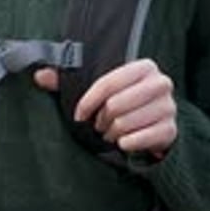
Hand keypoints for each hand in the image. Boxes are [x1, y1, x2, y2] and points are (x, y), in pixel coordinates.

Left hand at [34, 58, 176, 154]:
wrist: (157, 122)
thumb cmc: (123, 102)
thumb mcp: (100, 88)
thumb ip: (69, 79)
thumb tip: (38, 75)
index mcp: (144, 67)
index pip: (108, 82)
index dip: (88, 101)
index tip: (78, 115)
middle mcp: (160, 83)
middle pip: (116, 105)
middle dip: (101, 120)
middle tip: (98, 126)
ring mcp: (169, 107)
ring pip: (125, 124)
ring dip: (112, 133)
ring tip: (111, 133)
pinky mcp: (171, 130)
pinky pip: (141, 139)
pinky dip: (127, 144)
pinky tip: (124, 142)